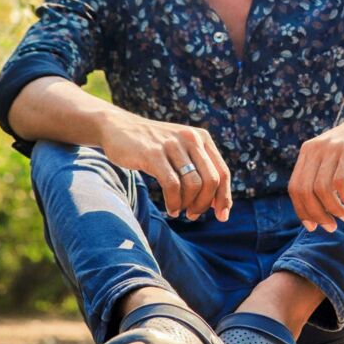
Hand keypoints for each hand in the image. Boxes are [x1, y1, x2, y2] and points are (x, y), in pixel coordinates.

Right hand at [98, 109, 232, 221]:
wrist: (118, 127)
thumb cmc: (153, 146)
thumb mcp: (180, 151)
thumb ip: (200, 171)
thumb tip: (218, 204)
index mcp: (201, 138)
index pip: (222, 172)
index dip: (225, 197)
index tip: (221, 217)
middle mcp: (191, 138)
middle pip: (211, 180)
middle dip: (205, 203)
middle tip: (193, 215)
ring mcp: (172, 145)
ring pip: (193, 184)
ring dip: (188, 204)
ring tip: (179, 210)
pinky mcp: (153, 154)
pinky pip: (172, 185)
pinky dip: (174, 202)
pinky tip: (170, 208)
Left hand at [287, 100, 343, 232]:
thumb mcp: (338, 162)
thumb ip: (325, 180)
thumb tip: (318, 214)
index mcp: (308, 151)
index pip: (295, 187)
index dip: (301, 210)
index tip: (313, 227)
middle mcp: (316, 148)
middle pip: (305, 190)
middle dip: (317, 214)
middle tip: (332, 226)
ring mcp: (333, 147)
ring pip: (322, 189)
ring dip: (335, 210)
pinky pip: (341, 182)